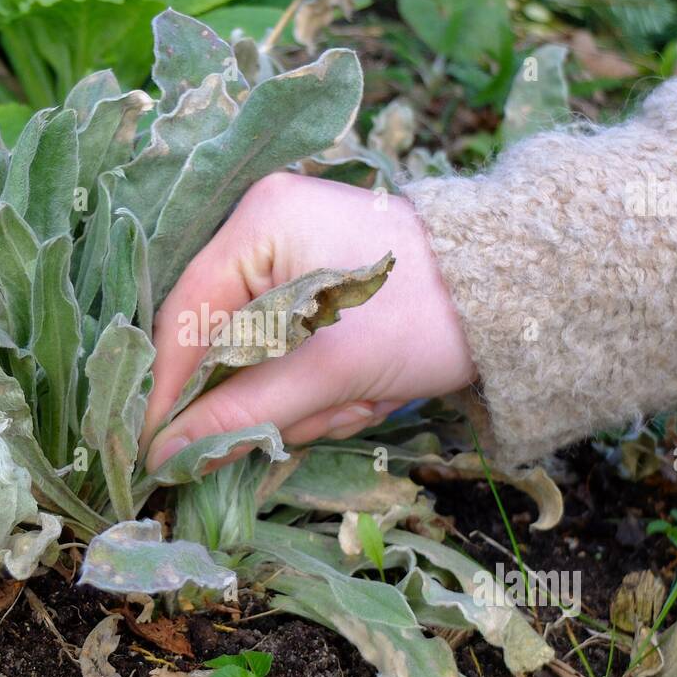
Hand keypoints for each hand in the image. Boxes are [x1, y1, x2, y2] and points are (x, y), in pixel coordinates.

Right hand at [142, 172, 475, 469]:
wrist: (521, 298)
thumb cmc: (426, 317)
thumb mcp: (330, 370)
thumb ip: (241, 412)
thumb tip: (162, 454)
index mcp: (259, 221)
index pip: (185, 315)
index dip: (168, 388)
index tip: (155, 449)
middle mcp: (265, 227)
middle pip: (223, 342)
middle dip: (275, 395)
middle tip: (333, 410)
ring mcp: (293, 254)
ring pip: (260, 360)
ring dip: (308, 398)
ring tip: (364, 397)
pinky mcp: (319, 285)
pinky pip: (291, 355)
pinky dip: (323, 388)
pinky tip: (368, 390)